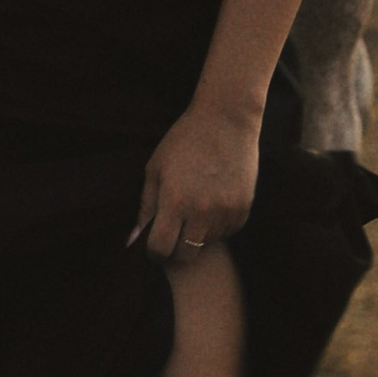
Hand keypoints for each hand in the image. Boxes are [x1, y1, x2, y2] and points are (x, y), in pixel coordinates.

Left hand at [133, 102, 259, 262]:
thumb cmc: (184, 142)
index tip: (154, 246)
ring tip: (194, 209)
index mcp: (175, 201)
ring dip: (197, 235)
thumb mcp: (155, 169)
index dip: (154, 253)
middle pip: (186, 255)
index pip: (161, 248)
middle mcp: (202, 212)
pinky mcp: (244, 210)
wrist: (226, 121)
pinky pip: (227, 233)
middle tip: (173, 234)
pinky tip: (212, 203)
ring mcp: (226, 212)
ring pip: (207, 244)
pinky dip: (217, 227)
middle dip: (176, 251)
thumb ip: (146, 207)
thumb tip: (133, 239)